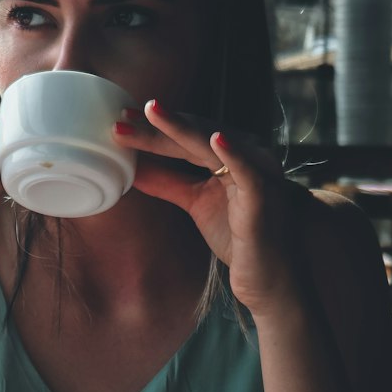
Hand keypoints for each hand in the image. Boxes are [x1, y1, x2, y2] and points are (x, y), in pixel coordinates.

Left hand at [115, 101, 299, 317]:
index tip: (122, 119)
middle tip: (122, 116)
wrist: (270, 279)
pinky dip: (234, 152)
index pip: (187, 134)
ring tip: (152, 112)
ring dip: (181, 129)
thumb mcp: (196, 203)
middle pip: (195, 134)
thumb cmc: (239, 237)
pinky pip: (249, 171)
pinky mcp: (265, 196)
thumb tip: (134, 167)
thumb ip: (169, 183)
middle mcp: (246, 155)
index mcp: (230, 155)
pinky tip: (215, 139)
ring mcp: (257, 172)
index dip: (154, 127)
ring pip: (214, 144)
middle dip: (158, 125)